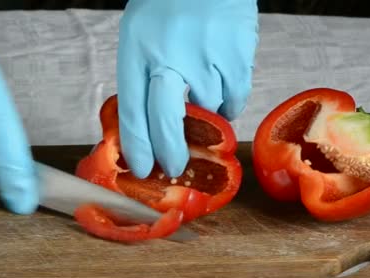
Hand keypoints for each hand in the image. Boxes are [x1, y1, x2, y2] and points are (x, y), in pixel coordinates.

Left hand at [116, 0, 258, 177]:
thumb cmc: (166, 4)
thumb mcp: (139, 36)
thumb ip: (142, 77)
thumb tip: (148, 128)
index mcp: (136, 51)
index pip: (132, 112)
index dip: (138, 147)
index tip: (144, 168)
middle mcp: (167, 56)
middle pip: (165, 121)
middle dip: (170, 152)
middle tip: (175, 165)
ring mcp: (204, 57)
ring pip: (208, 111)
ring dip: (207, 115)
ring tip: (203, 90)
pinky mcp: (236, 55)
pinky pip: (235, 98)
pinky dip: (230, 101)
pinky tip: (222, 84)